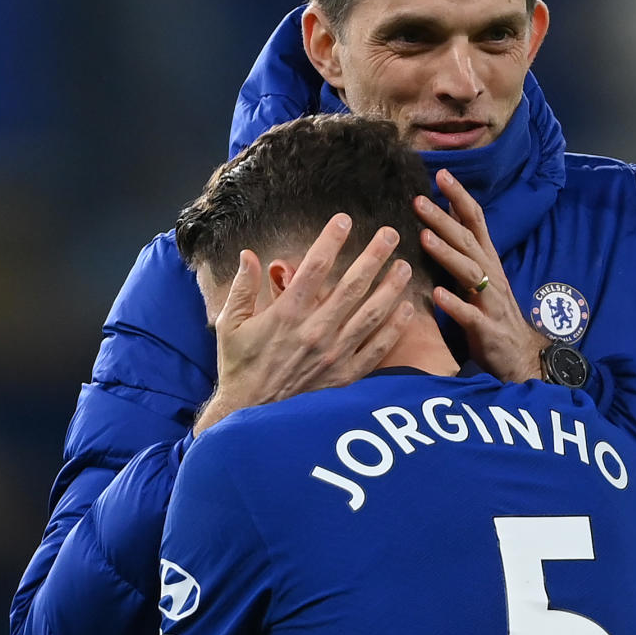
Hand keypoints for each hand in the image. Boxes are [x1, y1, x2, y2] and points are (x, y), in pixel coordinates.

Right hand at [193, 214, 414, 433]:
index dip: (331, 241)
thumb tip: (249, 255)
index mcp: (286, 314)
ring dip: (390, 288)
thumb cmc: (238, 367)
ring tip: (404, 267)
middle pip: (352, 286)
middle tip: (390, 234)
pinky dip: (393, 329)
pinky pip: (376, 350)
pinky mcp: (344, 376)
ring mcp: (333, 355)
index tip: (344, 220)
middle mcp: (314, 332)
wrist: (251, 415)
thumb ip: (242, 288)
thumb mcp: (229, 325)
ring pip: (370, 315)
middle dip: (373, 256)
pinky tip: (406, 310)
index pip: (314, 268)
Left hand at [415, 170, 541, 382]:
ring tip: (424, 238)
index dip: (459, 198)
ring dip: (447, 254)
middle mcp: (491, 276)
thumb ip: (464, 249)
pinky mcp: (486, 329)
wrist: (519, 358)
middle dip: (443, 219)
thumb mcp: (478, 278)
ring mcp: (490, 302)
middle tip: (418, 200)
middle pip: (468, 242)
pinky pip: (470, 315)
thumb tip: (445, 215)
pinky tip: (437, 295)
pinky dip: (454, 304)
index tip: (440, 174)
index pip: (475, 222)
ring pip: (469, 272)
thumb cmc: (492, 316)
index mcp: (488, 262)